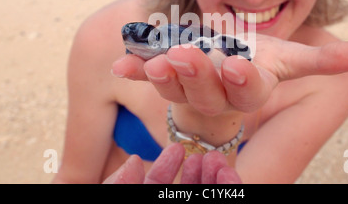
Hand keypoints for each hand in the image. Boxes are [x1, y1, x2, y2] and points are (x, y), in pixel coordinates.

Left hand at [103, 143, 241, 183]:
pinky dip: (228, 189)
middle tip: (208, 151)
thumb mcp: (119, 200)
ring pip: (205, 195)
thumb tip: (134, 161)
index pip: (156, 188)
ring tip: (218, 158)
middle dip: (198, 170)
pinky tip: (229, 173)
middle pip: (186, 191)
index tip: (177, 148)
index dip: (165, 168)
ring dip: (215, 177)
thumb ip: (119, 186)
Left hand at [112, 34, 347, 114]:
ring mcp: (190, 90)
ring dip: (165, 74)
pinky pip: (150, 76)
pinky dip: (136, 68)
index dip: (244, 80)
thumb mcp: (292, 59)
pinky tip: (121, 63)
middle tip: (187, 55)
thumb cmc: (259, 63)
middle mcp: (218, 95)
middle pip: (209, 90)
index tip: (238, 64)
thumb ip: (326, 60)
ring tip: (156, 60)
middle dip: (199, 73)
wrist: (225, 75)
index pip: (249, 91)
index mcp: (248, 90)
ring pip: (178, 86)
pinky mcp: (167, 80)